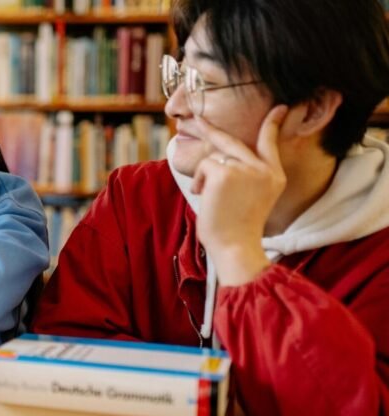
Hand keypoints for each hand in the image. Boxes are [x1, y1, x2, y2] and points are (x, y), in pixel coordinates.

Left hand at [191, 105, 288, 284]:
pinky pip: (204, 166)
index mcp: (274, 176)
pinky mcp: (226, 172)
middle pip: (233, 141)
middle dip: (211, 129)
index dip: (272, 123)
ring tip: (210, 199)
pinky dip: (199, 181)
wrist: (236, 246)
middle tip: (197, 120)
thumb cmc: (237, 229)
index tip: (280, 107)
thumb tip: (220, 157)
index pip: (271, 143)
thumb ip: (244, 175)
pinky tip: (205, 197)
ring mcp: (246, 169)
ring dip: (204, 178)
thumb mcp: (250, 198)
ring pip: (214, 159)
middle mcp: (264, 169)